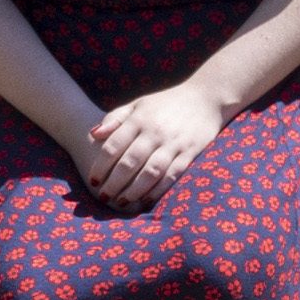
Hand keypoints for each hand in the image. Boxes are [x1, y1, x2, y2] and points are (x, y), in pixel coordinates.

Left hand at [78, 79, 224, 210]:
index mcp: (139, 119)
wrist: (206, 97)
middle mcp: (154, 132)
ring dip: (133, 191)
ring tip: (122, 202)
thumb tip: (93, 134)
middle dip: (113, 183)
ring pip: (150, 172)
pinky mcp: (189, 153)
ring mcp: (173, 143)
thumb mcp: (139, 104)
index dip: (100, 166)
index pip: (113, 146)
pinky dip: (157, 191)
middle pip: (129, 162)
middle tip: (103, 196)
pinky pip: (171, 176)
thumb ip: (115, 118)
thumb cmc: (166, 103)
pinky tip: (146, 200)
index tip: (93, 180)